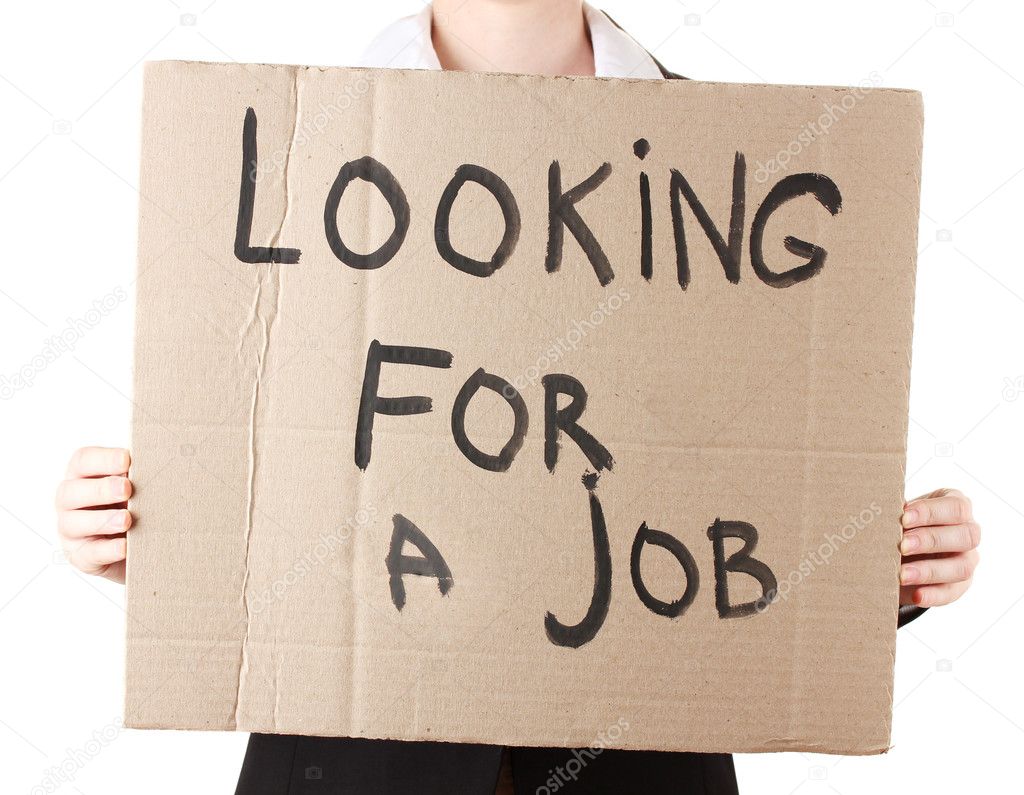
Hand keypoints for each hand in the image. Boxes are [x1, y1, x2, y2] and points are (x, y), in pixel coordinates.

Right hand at [55, 447, 132, 583]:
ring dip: (101, 520)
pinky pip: (89, 554)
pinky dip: (107, 550)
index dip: (102, 459)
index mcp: (83, 476)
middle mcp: (70, 502)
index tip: (126, 460)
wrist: (137, 545)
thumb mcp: (136, 487)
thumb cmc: (134, 505)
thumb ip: (139, 475)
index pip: (82, 461)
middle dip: (100, 489)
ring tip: (126, 520)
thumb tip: (158, 463)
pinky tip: (124, 546)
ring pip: (73, 523)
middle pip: (71, 492)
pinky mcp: (81, 556)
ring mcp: (71, 530)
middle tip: (126, 489)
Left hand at [899, 488, 979, 606]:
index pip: (957, 507)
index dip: (931, 512)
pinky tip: (917, 596)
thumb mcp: (900, 514)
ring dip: (930, 571)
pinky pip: (952, 592)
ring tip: (902, 574)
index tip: (903, 516)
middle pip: (966, 536)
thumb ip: (896, 513)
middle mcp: (968, 533)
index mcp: (957, 507)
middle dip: (930, 540)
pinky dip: (934, 595)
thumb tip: (877, 515)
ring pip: (962, 567)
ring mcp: (967, 560)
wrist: (900, 549)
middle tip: (901, 545)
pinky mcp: (959, 585)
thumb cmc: (901, 523)